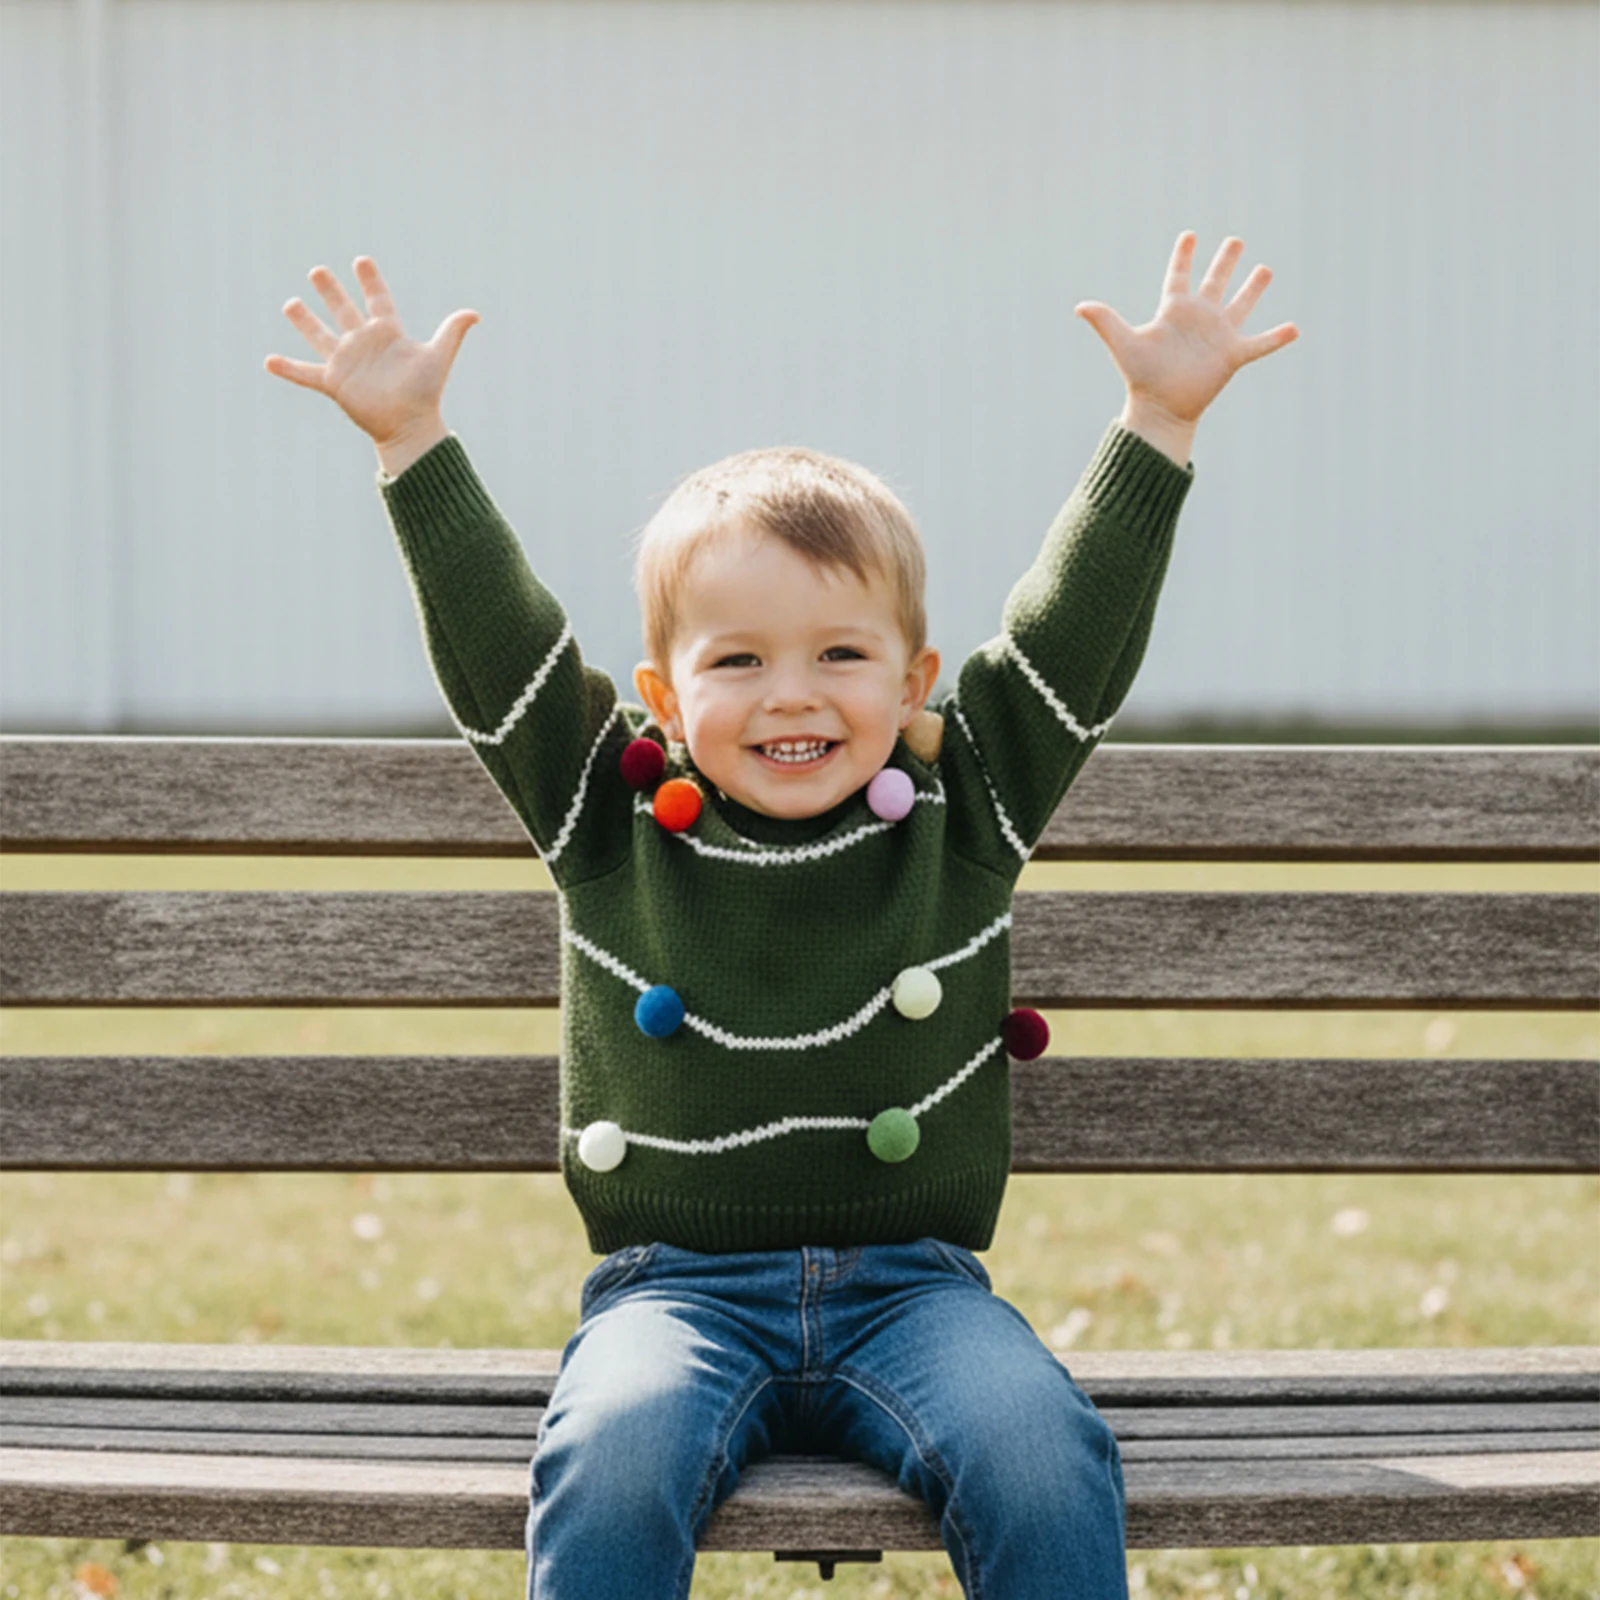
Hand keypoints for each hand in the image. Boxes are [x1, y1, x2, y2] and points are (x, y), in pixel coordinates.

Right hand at [264, 257, 478, 447]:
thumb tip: (475, 313)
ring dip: (304, 321)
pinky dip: (287, 369)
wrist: (411, 426)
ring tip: (290, 303)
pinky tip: (268, 361)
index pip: (377, 300)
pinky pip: (306, 374)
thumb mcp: (438, 357)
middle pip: (343, 311)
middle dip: (330, 291)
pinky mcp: (335, 383)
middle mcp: (364, 344)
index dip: (370, 281)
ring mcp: (347, 362)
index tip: (362, 260)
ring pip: (320, 336)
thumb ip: (452, 332)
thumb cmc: (425, 392)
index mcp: (388, 333)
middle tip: (317, 271)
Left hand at [1075, 232, 1298, 426]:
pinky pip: (1260, 344)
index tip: (1189, 236)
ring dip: (1253, 288)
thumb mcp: (1124, 344)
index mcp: (1174, 311)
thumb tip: (1079, 307)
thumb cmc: (1141, 377)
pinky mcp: (1232, 355)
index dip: (1183, 256)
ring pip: (1240, 305)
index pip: (1178, 276)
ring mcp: (1218, 335)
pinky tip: (1295, 328)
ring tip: (1265, 270)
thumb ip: (1106, 321)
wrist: (1160, 408)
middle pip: (1215, 282)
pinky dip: (1277, 338)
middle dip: (1225, 261)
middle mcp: (1198, 318)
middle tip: (1236, 240)